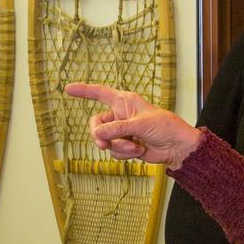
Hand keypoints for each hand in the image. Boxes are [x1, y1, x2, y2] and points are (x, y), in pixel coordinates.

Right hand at [64, 84, 201, 169]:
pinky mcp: (125, 146)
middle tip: (103, 144)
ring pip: (105, 141)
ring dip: (119, 147)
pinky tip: (139, 150)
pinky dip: (125, 154)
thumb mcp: (140, 124)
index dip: (83, 90)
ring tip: (135, 147)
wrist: (176, 146)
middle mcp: (120, 115)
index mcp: (123, 101)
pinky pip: (114, 152)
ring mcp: (121, 132)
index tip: (67, 89)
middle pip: (95, 124)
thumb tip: (98, 135)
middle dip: (99, 136)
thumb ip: (117, 129)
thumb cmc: (164, 126)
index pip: (99, 93)